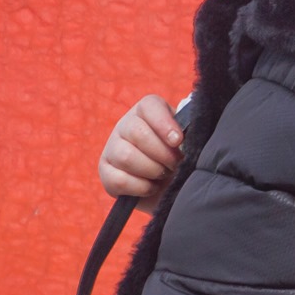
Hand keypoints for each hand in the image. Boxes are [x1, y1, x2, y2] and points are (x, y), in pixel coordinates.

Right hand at [99, 94, 184, 214]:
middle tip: (175, 163)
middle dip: (162, 153)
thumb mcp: (188, 143)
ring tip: (163, 174)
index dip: (164, 123)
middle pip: (137, 133)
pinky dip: (141, 187)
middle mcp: (125, 126)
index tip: (178, 141)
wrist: (171, 189)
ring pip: (126, 156)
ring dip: (152, 170)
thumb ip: (188, 132)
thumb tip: (181, 135)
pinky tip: (151, 186)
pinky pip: (119, 180)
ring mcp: (112, 149)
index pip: (149, 106)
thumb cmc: (181, 160)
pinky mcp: (106, 172)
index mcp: (146, 112)